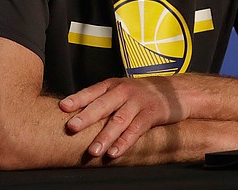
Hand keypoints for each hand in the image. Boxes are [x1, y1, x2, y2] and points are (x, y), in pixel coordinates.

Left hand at [59, 76, 190, 158]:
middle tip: (71, 127)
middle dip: (86, 116)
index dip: (77, 98)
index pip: (92, 91)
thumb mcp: (121, 91)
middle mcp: (124, 91)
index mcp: (113, 85)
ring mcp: (138, 102)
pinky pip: (136, 130)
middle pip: (103, 105)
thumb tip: (74, 116)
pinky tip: (114, 153)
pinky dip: (124, 142)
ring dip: (104, 136)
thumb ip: (102, 101)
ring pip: (118, 120)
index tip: (62, 107)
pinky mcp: (151, 114)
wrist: (175, 90)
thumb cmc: (141, 94)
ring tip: (92, 151)